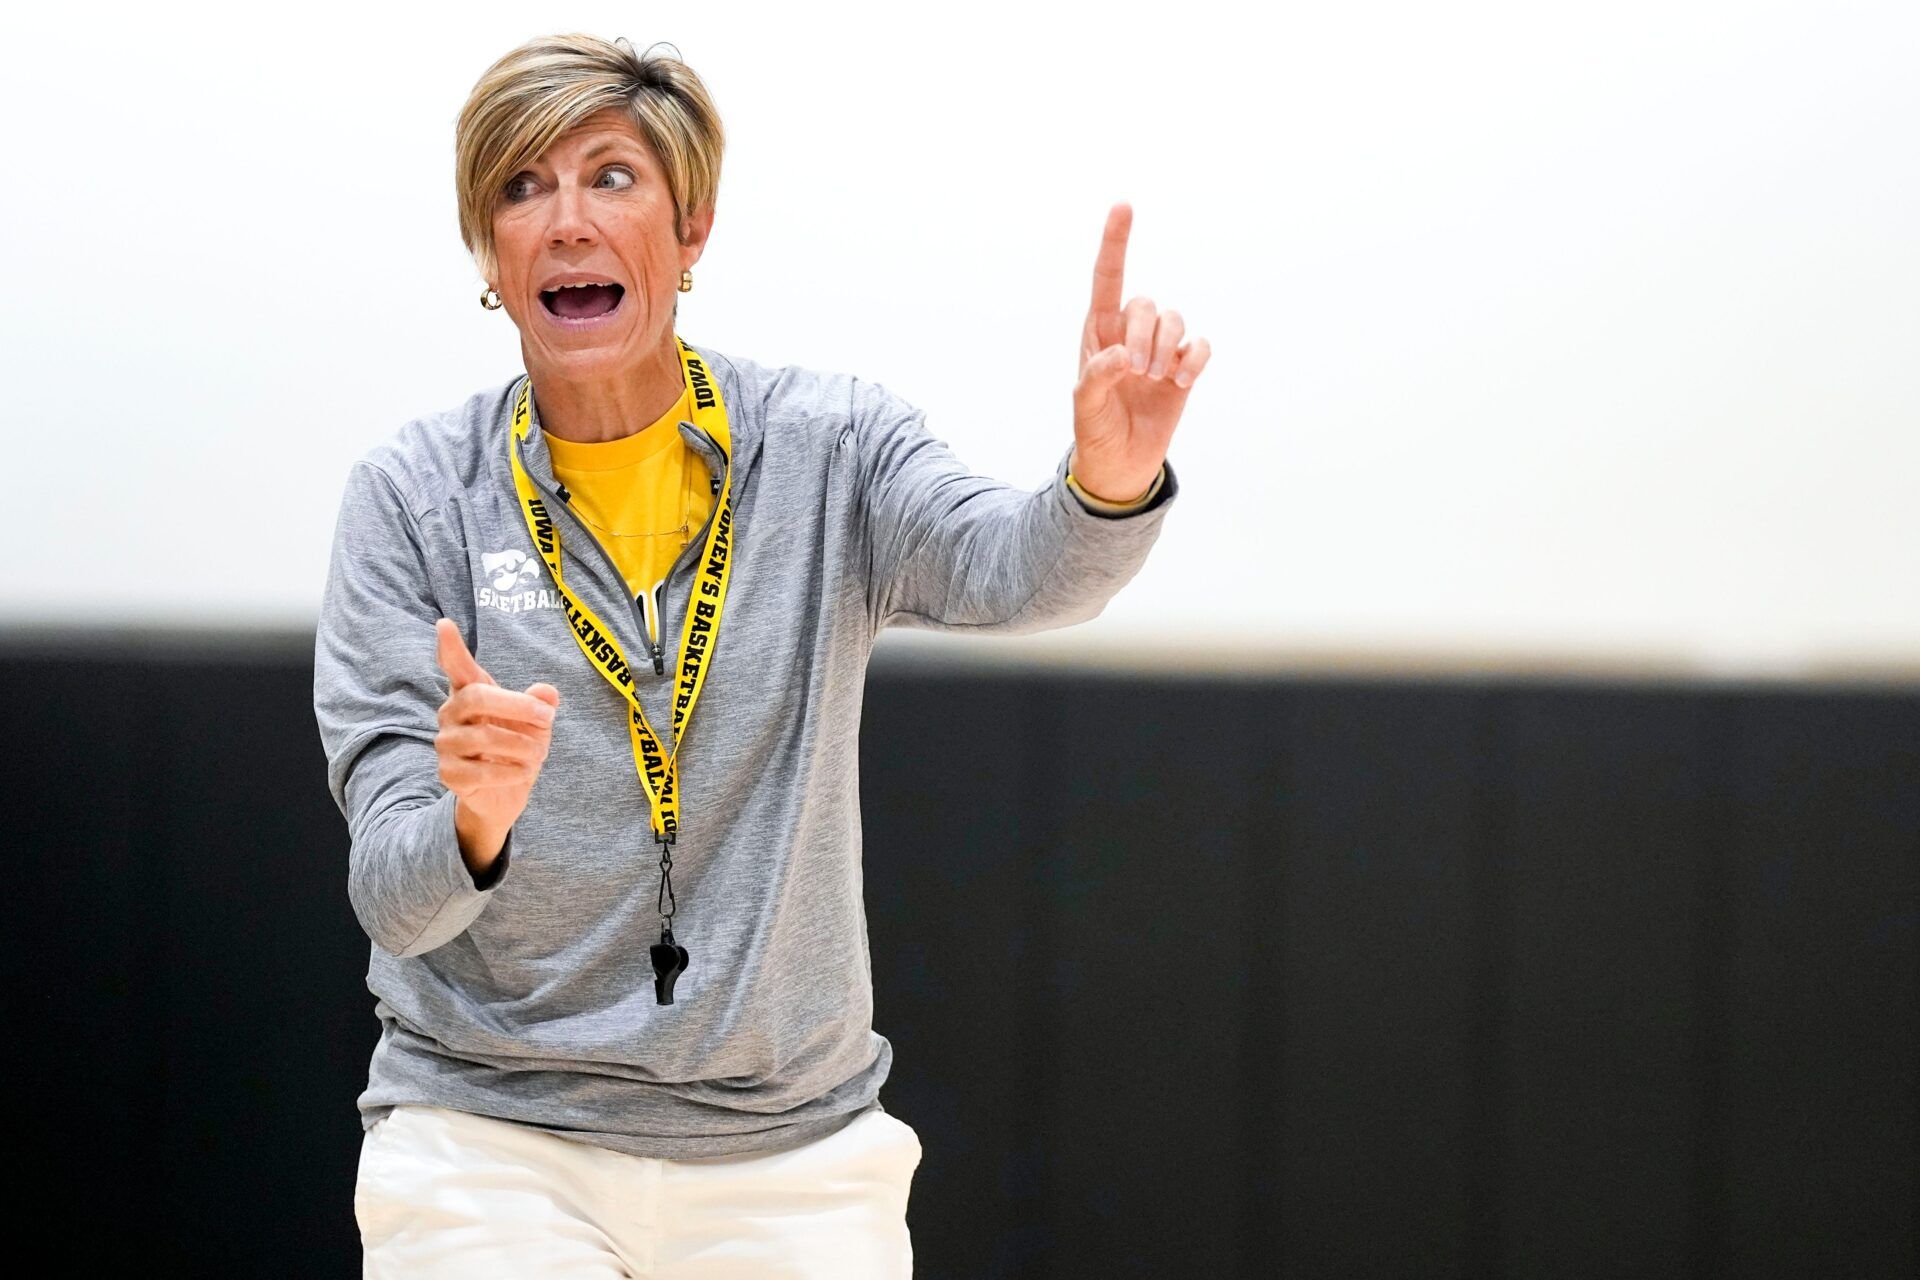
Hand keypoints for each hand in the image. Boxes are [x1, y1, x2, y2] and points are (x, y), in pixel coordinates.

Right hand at [433, 617, 559, 868]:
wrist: (505, 795)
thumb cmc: (518, 748)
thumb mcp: (537, 724)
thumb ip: (541, 706)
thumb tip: (547, 692)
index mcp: (471, 694)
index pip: (458, 668)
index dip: (451, 648)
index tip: (444, 624)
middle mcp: (452, 714)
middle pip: (476, 697)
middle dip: (518, 706)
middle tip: (548, 718)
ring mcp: (446, 744)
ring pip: (484, 737)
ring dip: (521, 746)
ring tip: (538, 753)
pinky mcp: (449, 774)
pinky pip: (482, 772)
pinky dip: (512, 772)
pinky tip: (522, 772)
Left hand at [1070, 201, 1210, 501]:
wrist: (1120, 463)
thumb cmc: (1095, 429)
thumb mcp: (1085, 405)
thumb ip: (1097, 376)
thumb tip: (1122, 355)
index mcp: (1098, 332)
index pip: (1107, 279)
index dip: (1115, 242)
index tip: (1123, 205)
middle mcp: (1130, 334)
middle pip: (1145, 304)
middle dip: (1143, 334)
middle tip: (1135, 371)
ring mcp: (1159, 351)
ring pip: (1174, 319)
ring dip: (1166, 346)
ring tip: (1156, 379)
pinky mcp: (1183, 369)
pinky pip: (1199, 346)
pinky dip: (1195, 359)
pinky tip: (1181, 382)